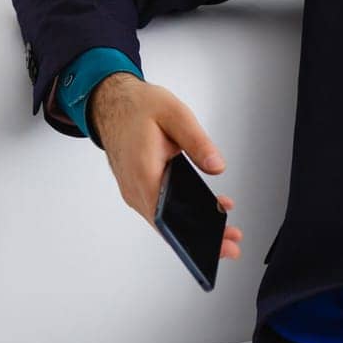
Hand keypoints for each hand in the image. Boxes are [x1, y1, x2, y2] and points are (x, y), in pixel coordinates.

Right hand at [88, 73, 245, 260]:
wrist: (111, 101)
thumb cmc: (139, 107)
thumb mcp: (176, 115)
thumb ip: (198, 142)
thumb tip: (217, 167)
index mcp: (143, 172)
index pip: (168, 216)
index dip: (194, 233)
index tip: (219, 240)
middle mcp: (134, 187)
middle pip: (167, 225)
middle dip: (200, 237)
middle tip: (231, 242)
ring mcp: (133, 189)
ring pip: (164, 218)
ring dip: (192, 225)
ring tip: (224, 228)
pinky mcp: (138, 186)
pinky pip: (159, 207)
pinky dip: (181, 212)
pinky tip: (205, 209)